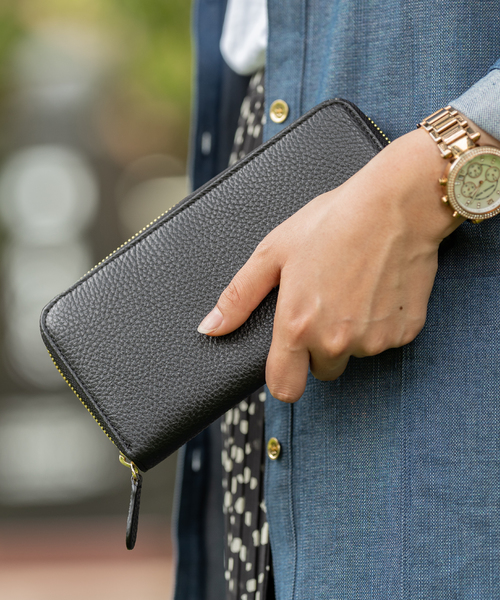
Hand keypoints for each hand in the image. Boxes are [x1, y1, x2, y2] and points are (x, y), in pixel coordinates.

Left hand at [198, 124, 494, 402]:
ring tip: (355, 288)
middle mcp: (335, 342)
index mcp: (298, 326)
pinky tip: (379, 288)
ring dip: (353, 333)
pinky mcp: (405, 332)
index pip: (284, 388)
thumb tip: (210, 328)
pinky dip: (381, 322)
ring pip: (356, 353)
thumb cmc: (332, 221)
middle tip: (326, 303)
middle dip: (320, 347)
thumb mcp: (273, 252)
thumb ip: (239, 298)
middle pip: (323, 370)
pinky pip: (387, 340)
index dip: (284, 376)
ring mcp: (374, 340)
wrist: (397, 205)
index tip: (289, 359)